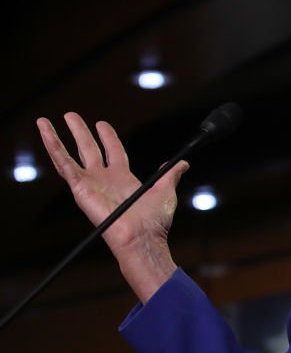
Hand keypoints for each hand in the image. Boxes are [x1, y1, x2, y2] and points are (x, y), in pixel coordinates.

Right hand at [37, 113, 186, 300]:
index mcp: (123, 179)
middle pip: (89, 149)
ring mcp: (89, 183)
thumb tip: (183, 163)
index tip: (102, 124)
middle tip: (71, 115)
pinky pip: (63, 165)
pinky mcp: (79, 188)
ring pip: (68, 155)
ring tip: (45, 121)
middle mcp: (104, 180)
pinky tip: (45, 133)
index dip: (108, 137)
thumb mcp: (166, 190)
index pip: (113, 151)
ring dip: (56, 138)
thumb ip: (171, 174)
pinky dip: (53, 148)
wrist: (142, 236)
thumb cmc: (154, 220)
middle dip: (80, 132)